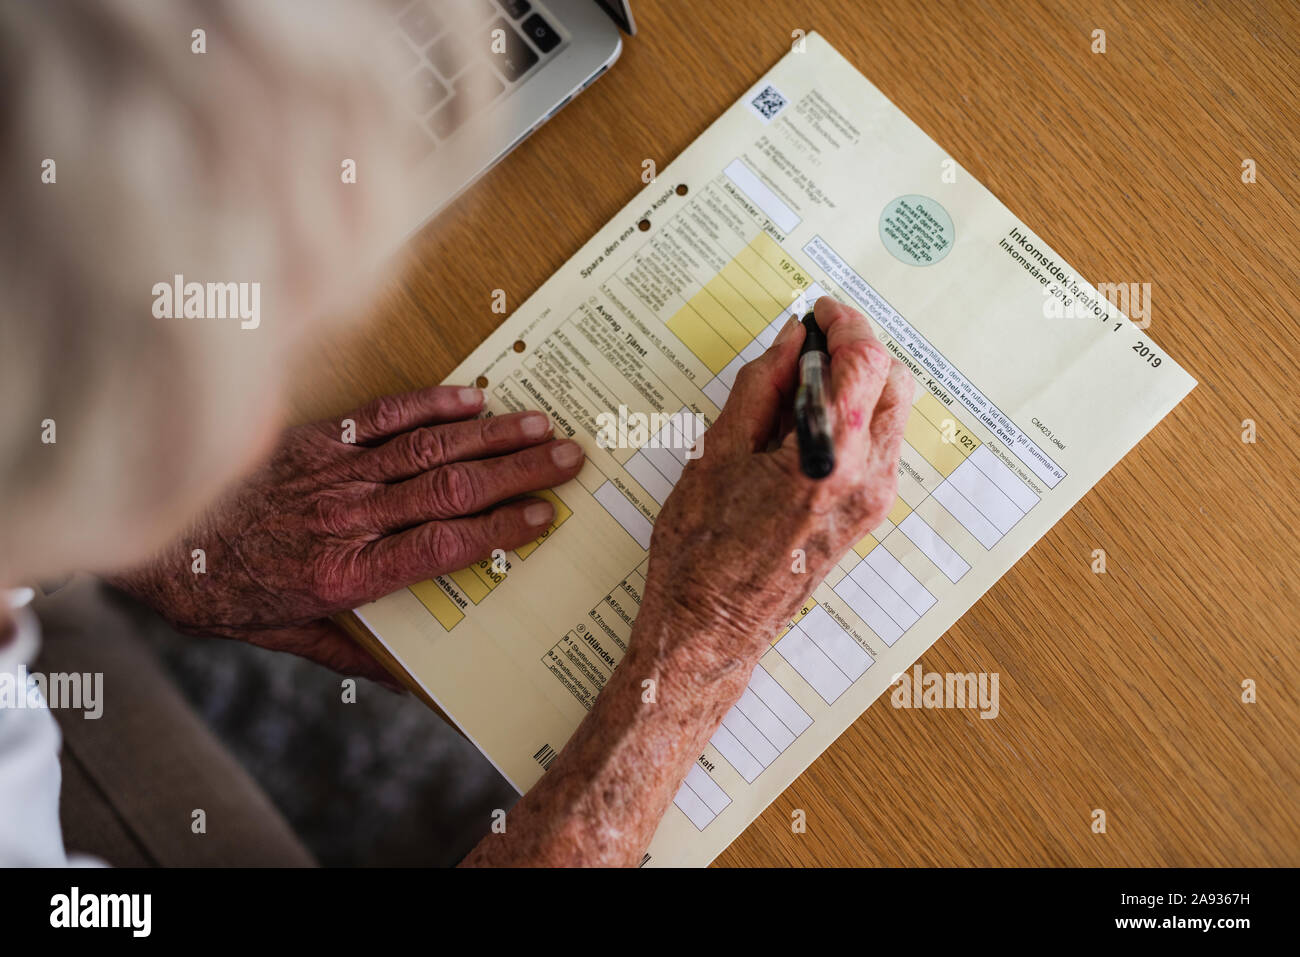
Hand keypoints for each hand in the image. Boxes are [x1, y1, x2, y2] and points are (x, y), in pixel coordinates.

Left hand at [105, 386, 584, 683]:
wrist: (154, 538)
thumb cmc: (222, 592)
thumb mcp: (284, 638)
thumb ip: (351, 654)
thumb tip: (410, 686)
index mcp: (347, 574)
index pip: (442, 546)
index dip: (499, 529)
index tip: (545, 518)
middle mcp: (348, 519)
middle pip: (450, 489)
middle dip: (517, 474)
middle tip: (568, 459)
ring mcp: (334, 474)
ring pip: (428, 449)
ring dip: (491, 436)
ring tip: (541, 425)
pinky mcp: (317, 441)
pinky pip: (383, 418)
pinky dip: (431, 405)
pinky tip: (473, 396)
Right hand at [639, 296, 911, 671]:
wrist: (709, 629)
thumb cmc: (701, 553)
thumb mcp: (718, 452)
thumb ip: (763, 387)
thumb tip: (792, 342)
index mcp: (829, 458)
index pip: (866, 361)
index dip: (845, 322)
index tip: (820, 311)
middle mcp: (866, 480)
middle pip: (893, 382)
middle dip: (857, 352)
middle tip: (807, 346)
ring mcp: (872, 502)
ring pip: (889, 415)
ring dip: (856, 386)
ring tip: (795, 390)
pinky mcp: (865, 517)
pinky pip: (875, 448)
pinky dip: (850, 420)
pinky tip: (799, 428)